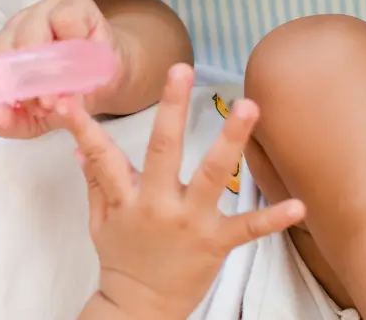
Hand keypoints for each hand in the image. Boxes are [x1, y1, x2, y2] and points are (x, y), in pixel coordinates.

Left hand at [0, 0, 127, 139]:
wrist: (110, 82)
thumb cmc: (67, 97)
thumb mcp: (36, 120)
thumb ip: (11, 122)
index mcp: (1, 51)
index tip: (5, 104)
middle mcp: (16, 28)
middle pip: (4, 45)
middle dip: (22, 81)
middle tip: (44, 105)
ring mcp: (43, 12)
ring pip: (29, 32)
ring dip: (45, 67)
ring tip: (62, 91)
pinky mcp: (73, 4)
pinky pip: (64, 19)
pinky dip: (72, 42)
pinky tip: (82, 58)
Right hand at [60, 64, 305, 318]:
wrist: (140, 307)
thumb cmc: (122, 260)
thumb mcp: (100, 221)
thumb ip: (96, 181)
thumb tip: (80, 147)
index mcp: (127, 198)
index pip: (101, 154)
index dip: (83, 127)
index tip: (66, 101)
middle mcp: (158, 204)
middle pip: (163, 150)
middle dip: (172, 107)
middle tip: (182, 70)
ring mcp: (190, 222)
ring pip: (212, 175)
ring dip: (231, 139)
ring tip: (249, 107)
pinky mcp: (216, 243)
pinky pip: (248, 229)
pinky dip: (274, 218)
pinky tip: (298, 205)